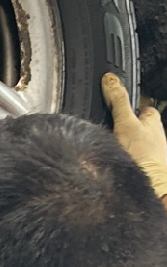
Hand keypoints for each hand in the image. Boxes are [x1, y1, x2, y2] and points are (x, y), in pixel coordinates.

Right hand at [102, 73, 166, 198]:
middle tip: (110, 132)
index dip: (129, 108)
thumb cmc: (142, 156)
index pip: (142, 109)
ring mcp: (151, 154)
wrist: (150, 186)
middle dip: (126, 129)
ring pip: (137, 145)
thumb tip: (110, 80)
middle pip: (139, 127)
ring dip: (125, 146)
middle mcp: (155, 137)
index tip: (117, 109)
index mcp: (152, 122)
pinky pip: (134, 160)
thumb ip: (118, 103)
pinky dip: (126, 160)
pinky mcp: (145, 169)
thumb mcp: (125, 123)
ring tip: (111, 150)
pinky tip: (118, 165)